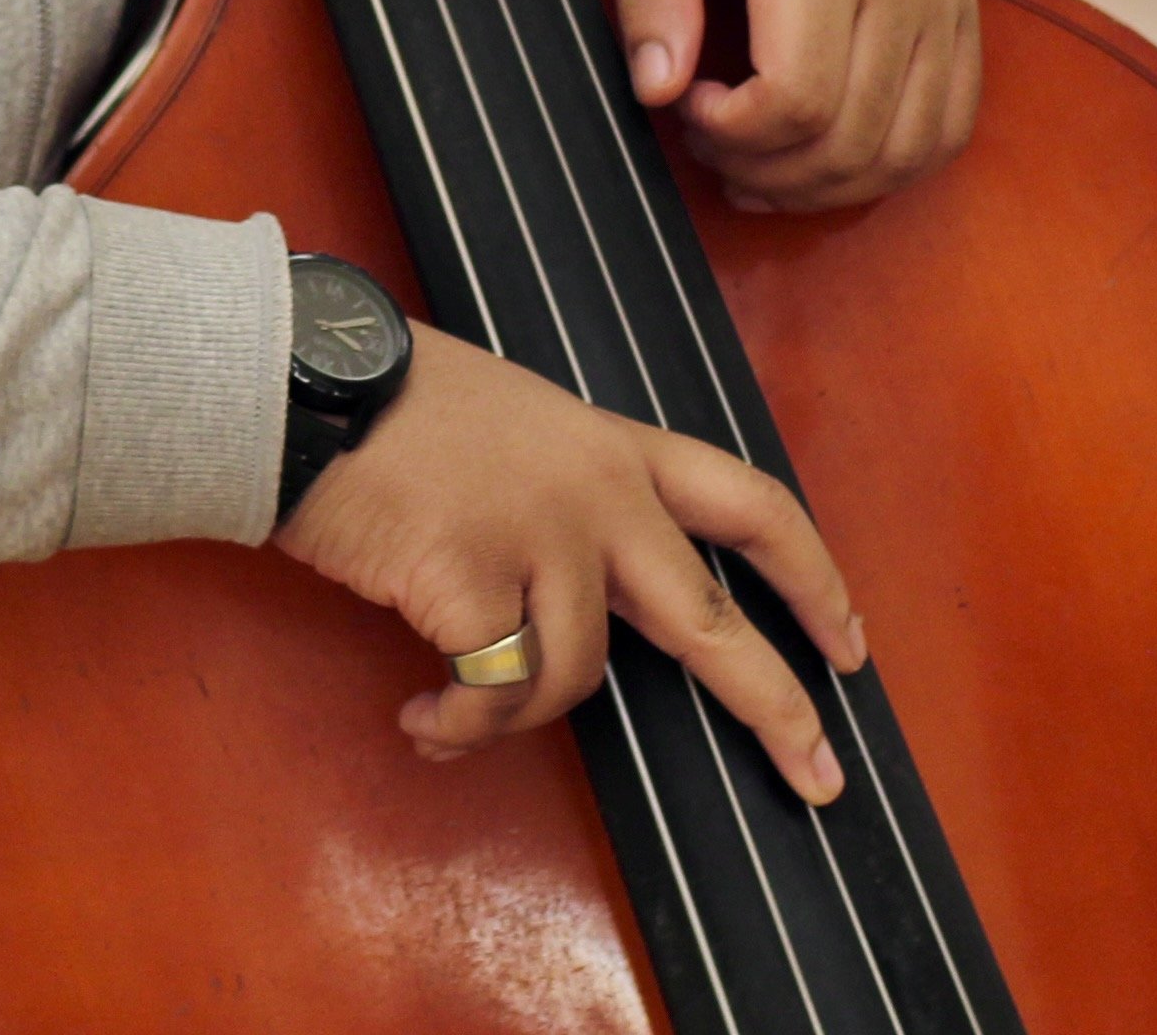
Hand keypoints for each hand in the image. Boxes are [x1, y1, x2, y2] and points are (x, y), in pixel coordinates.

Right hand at [271, 323, 865, 790]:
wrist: (306, 382)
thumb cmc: (389, 399)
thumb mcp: (515, 418)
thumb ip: (567, 486)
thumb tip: (571, 579)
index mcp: (614, 446)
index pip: (749, 507)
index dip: (812, 580)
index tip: (850, 643)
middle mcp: (598, 493)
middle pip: (710, 618)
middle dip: (776, 706)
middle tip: (820, 775)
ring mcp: (542, 538)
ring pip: (580, 677)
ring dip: (515, 716)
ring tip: (450, 719)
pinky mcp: (477, 583)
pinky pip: (494, 693)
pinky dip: (459, 724)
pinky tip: (421, 719)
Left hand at [615, 0, 975, 211]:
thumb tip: (654, 88)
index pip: (798, 99)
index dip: (731, 131)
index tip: (685, 98)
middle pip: (854, 139)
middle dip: (767, 167)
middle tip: (708, 129)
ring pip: (910, 149)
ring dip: (828, 182)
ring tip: (759, 154)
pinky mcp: (962, 8)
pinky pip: (951, 123)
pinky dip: (892, 161)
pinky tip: (826, 146)